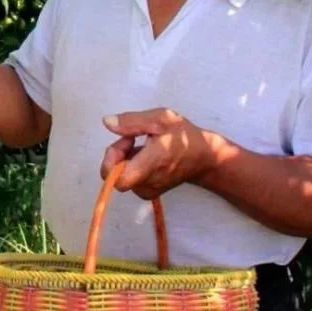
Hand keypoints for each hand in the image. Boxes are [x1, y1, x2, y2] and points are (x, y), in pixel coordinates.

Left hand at [99, 108, 218, 199]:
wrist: (204, 157)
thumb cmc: (184, 136)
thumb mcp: (160, 118)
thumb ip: (132, 121)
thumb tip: (107, 122)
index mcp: (151, 165)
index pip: (118, 180)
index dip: (111, 160)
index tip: (126, 140)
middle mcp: (148, 183)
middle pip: (115, 174)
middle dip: (117, 153)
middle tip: (132, 138)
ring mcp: (148, 190)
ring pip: (121, 175)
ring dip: (124, 158)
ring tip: (143, 145)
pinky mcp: (149, 192)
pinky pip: (129, 179)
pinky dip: (131, 165)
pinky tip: (144, 155)